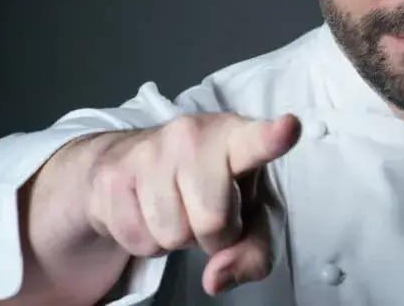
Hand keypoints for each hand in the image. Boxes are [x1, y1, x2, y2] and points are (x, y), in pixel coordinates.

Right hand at [86, 113, 300, 294]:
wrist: (133, 162)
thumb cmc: (210, 186)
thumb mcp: (250, 218)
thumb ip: (254, 253)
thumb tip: (218, 277)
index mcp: (236, 137)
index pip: (256, 141)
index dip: (273, 137)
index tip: (289, 127)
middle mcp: (192, 135)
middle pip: (213, 221)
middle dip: (213, 235)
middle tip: (208, 212)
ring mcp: (150, 151)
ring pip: (172, 235)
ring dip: (177, 237)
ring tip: (177, 206)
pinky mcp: (114, 176)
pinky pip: (139, 241)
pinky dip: (146, 239)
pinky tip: (148, 209)